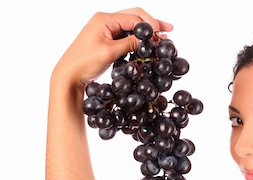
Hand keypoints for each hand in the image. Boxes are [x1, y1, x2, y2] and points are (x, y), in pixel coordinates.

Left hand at [52, 7, 172, 87]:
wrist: (69, 75)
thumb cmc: (85, 62)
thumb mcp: (111, 52)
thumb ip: (131, 43)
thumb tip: (149, 40)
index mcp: (104, 19)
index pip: (134, 18)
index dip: (151, 26)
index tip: (163, 36)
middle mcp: (104, 20)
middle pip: (134, 16)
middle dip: (152, 23)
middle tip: (169, 30)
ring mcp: (105, 28)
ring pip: (131, 25)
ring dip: (146, 30)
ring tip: (163, 36)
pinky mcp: (106, 38)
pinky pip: (125, 34)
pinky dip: (138, 37)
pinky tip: (147, 43)